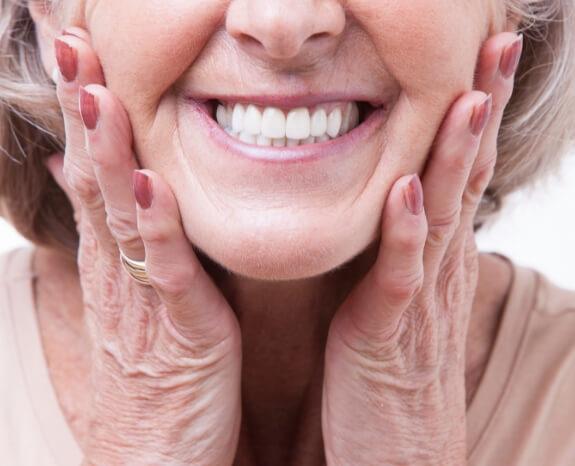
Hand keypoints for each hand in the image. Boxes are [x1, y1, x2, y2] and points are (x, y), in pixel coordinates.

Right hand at [46, 28, 241, 465]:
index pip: (93, 173)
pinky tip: (148, 186)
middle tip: (72, 47)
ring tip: (97, 94)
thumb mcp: (136, 299)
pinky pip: (166, 271)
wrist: (156, 457)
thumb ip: (125, 242)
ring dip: (108, 153)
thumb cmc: (155, 376)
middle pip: (95, 179)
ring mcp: (144, 299)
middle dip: (85, 112)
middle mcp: (120, 271)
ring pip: (119, 215)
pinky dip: (155, 227)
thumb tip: (105, 184)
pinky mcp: (179, 330)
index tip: (79, 60)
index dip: (85, 115)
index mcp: (116, 261)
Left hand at [321, 32, 522, 464]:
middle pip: (465, 179)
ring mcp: (417, 302)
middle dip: (481, 112)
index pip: (461, 174)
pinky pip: (398, 277)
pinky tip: (408, 190)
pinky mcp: (386, 335)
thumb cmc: (391, 374)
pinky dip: (405, 233)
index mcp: (433, 260)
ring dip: (456, 157)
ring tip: (467, 97)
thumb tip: (397, 203)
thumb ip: (401, 252)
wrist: (399, 455)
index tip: (481, 60)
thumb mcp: (400, 300)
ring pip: (442, 216)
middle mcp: (436, 271)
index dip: (473, 117)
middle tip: (497, 47)